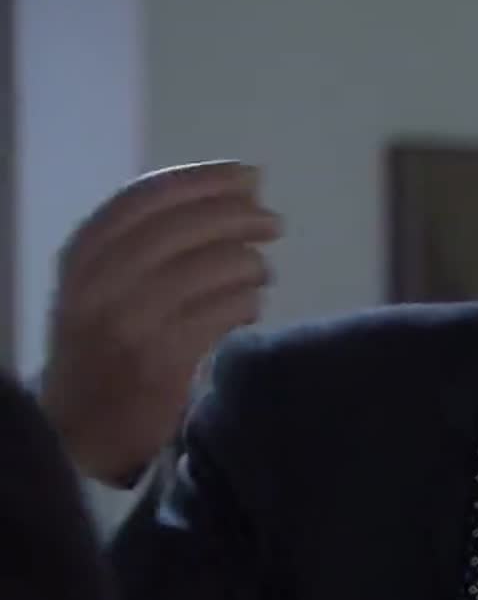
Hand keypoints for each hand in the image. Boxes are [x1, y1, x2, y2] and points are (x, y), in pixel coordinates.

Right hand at [41, 161, 280, 485]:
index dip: (205, 180)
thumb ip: (159, 234)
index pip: (149, 196)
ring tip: (260, 273)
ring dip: (250, 265)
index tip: (248, 174)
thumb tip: (244, 185)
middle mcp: (100, 282)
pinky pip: (225, 311)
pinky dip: (247, 303)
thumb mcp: (109, 279)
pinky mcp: (163, 360)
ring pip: (212, 267)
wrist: (81, 424)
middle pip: (186, 227)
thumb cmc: (109, 337)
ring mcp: (130, 322)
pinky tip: (251, 307)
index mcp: (85, 253)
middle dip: (239, 217)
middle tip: (274, 222)